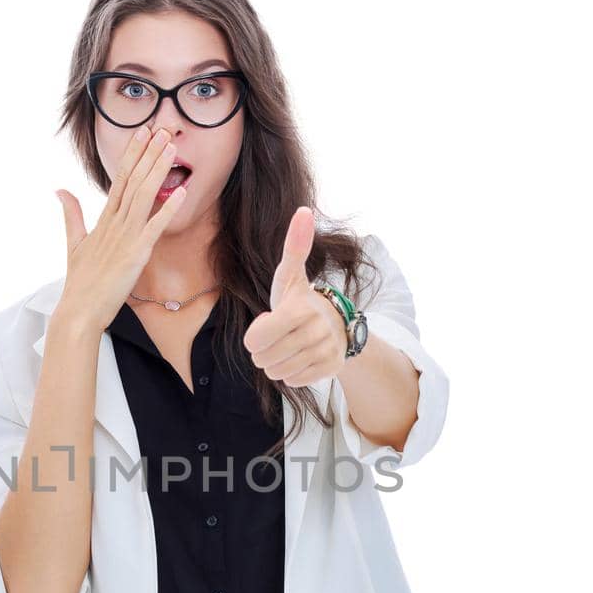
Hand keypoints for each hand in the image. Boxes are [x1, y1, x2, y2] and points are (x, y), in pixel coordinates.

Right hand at [52, 127, 188, 334]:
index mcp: (103, 220)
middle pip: (133, 180)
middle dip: (148, 153)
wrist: (79, 310)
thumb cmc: (80, 281)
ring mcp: (125, 236)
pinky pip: (155, 226)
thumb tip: (59, 190)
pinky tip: (181, 191)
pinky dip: (168, 208)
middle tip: (162, 128)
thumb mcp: (73, 242)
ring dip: (158, 170)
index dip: (133, 154)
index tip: (143, 133)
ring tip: (171, 147)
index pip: (120, 179)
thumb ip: (70, 213)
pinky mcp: (136, 253)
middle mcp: (114, 223)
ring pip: (143, 195)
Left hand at [243, 206, 345, 385]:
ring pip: (277, 372)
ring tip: (288, 346)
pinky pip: (293, 381)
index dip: (255, 336)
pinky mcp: (330, 369)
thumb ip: (294, 247)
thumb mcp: (291, 276)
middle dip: (265, 350)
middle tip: (278, 336)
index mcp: (299, 311)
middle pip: (264, 359)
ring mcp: (324, 352)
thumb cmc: (301, 300)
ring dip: (277, 363)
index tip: (268, 324)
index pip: (256, 340)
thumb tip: (303, 210)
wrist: (336, 325)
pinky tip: (301, 357)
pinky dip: (292, 373)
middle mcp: (315, 332)